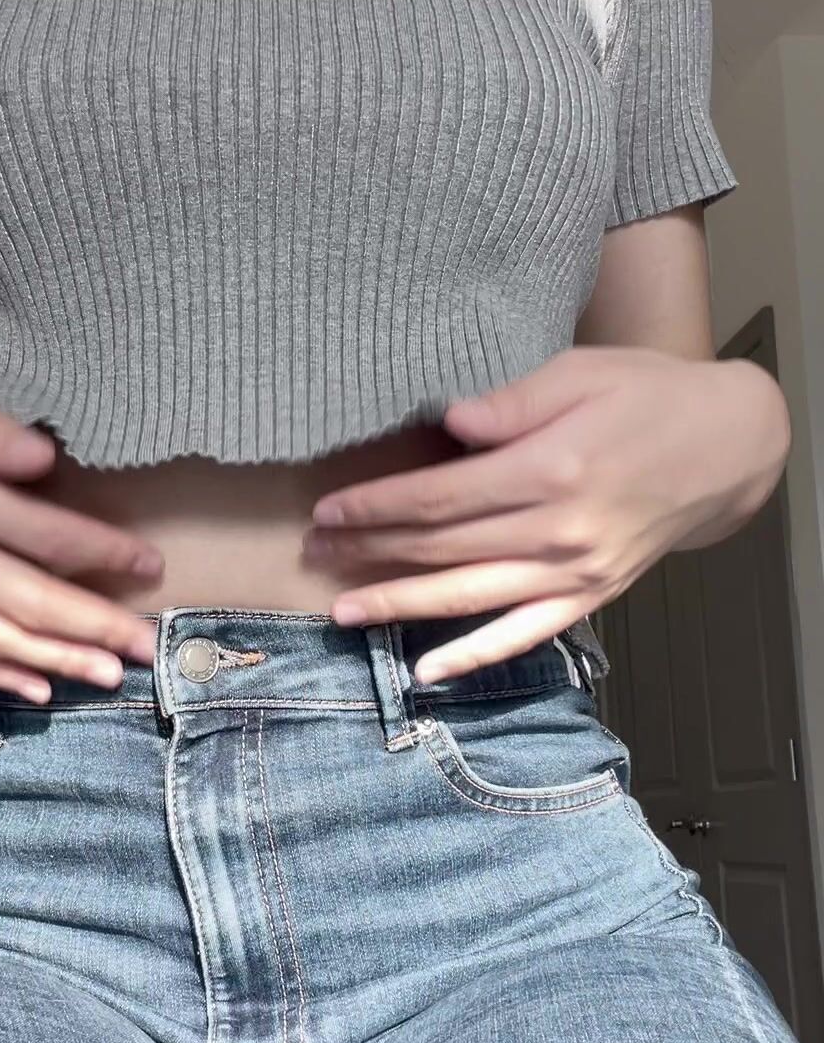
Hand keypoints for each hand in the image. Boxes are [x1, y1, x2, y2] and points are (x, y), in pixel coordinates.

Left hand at [301, 346, 790, 683]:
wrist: (727, 445)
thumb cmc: (648, 397)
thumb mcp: (580, 374)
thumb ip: (510, 403)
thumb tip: (447, 424)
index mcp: (549, 469)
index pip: (440, 497)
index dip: (378, 506)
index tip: (329, 509)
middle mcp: (558, 531)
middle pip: (443, 548)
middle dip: (371, 551)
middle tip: (314, 552)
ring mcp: (575, 572)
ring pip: (470, 597)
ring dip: (401, 604)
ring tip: (342, 610)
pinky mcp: (592, 595)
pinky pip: (525, 634)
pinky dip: (476, 656)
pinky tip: (428, 669)